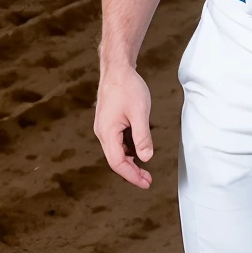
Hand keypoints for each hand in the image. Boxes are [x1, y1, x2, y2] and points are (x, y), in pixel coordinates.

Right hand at [94, 63, 153, 187]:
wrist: (117, 69)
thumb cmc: (127, 87)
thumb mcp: (140, 112)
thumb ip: (142, 137)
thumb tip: (146, 158)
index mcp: (107, 132)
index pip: (117, 162)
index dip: (131, 176)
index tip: (146, 183)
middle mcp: (103, 133)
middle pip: (116, 160)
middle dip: (132, 172)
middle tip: (148, 180)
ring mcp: (105, 128)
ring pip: (117, 152)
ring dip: (131, 161)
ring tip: (146, 170)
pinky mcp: (109, 123)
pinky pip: (118, 142)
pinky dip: (129, 150)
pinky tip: (140, 151)